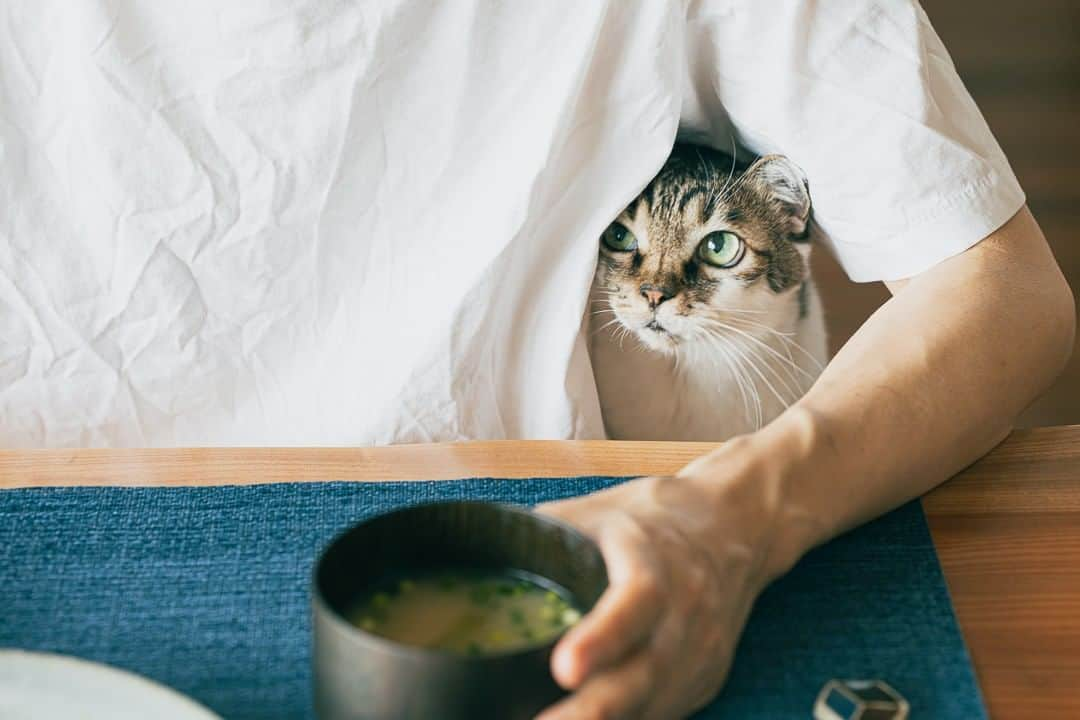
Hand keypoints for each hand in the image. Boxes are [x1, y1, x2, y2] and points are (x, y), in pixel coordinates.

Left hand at [534, 466, 772, 719]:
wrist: (733, 527)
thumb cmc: (652, 517)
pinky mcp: (704, 680)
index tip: (564, 667)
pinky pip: (661, 715)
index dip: (602, 637)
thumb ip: (543, 536)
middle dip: (594, 712)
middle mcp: (685, 611)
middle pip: (645, 674)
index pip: (636, 600)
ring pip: (654, 706)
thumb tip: (473, 557)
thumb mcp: (597, 510)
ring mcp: (700, 652)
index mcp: (655, 559)